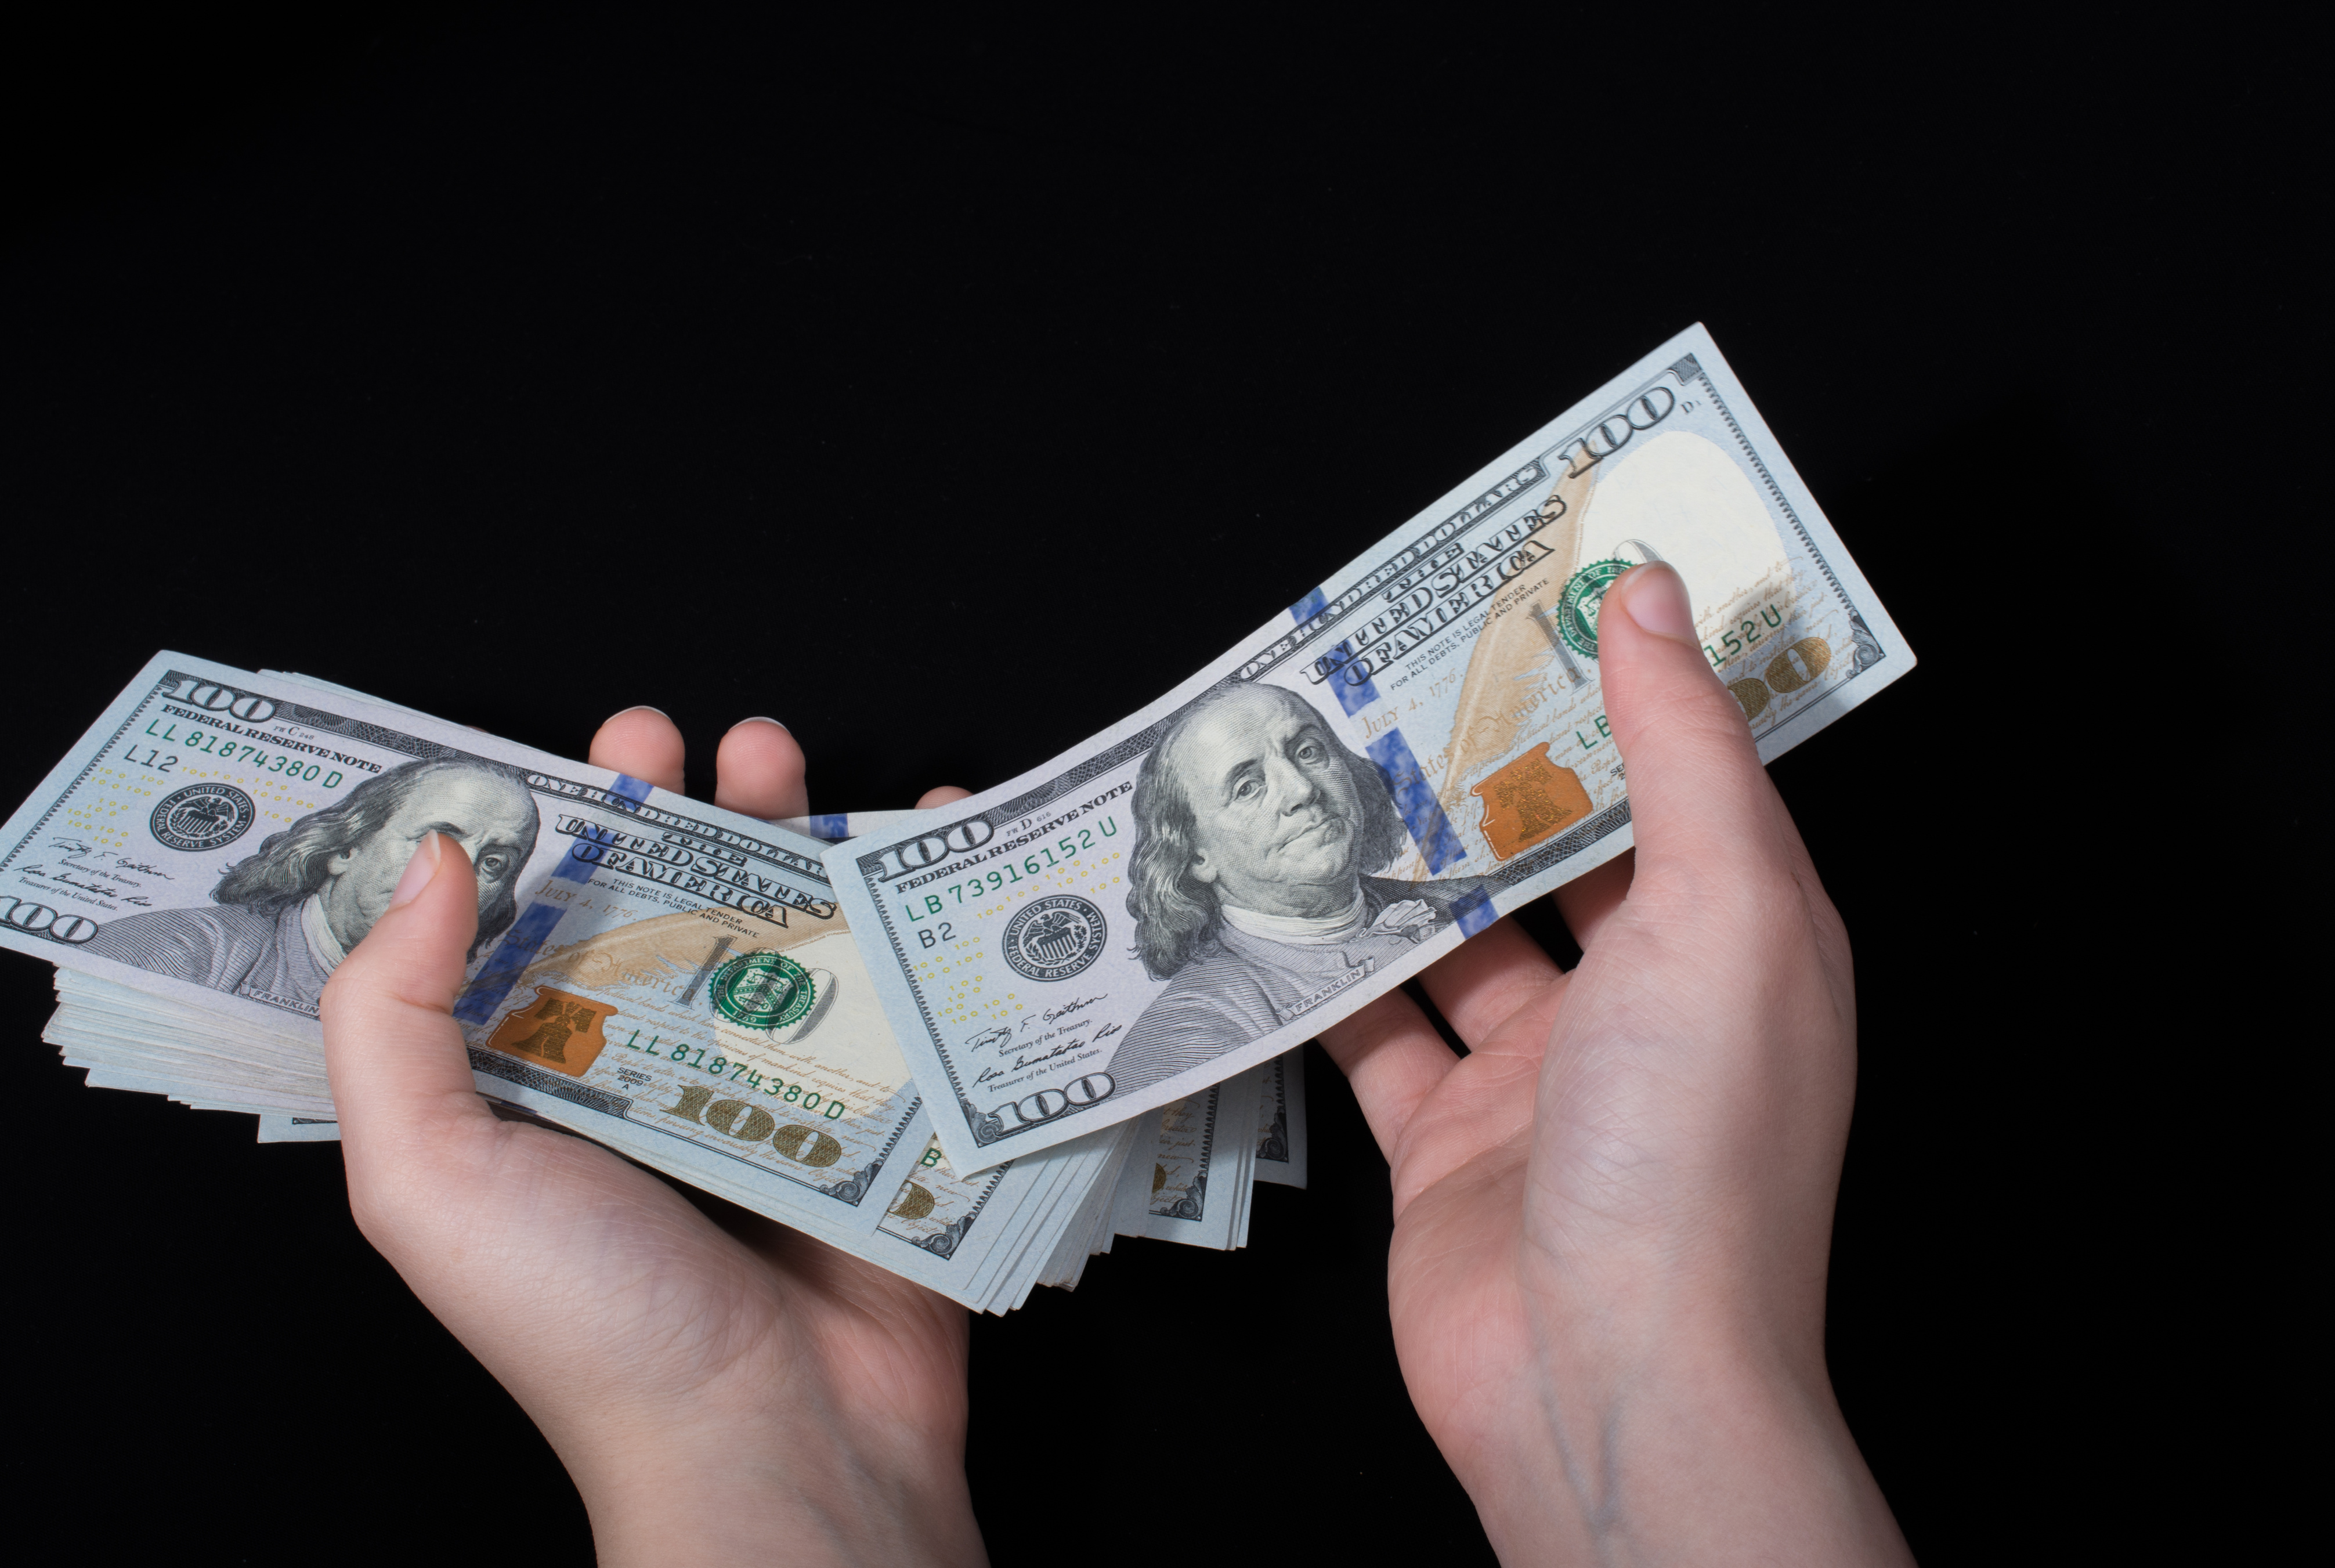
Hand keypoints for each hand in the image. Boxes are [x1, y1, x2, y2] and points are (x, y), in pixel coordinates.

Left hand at [321, 712, 987, 1567]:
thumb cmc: (593, 1325)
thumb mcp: (429, 1178)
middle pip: (682, 909)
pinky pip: (917, 989)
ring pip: (798, 931)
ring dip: (802, 832)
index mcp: (551, 1088)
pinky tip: (946, 837)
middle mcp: (666, 1081)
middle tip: (704, 742)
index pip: (549, 926)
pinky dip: (936, 907)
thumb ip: (391, 1017)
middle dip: (692, 808)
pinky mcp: (895, 1116)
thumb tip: (433, 859)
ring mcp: (790, 1094)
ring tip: (793, 762)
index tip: (591, 753)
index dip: (566, 827)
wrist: (780, 1450)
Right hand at [1316, 565, 1912, 1563]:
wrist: (1604, 1381)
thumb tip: (1653, 594)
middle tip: (1387, 668)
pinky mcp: (1446, 1144)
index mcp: (1740, 939)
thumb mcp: (1724, 908)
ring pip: (1452, 941)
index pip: (1681, 778)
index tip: (1537, 593)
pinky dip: (1318, 981)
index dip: (1617, 683)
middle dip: (1477, 770)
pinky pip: (1373, 1038)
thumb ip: (1684, 746)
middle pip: (1554, 854)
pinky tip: (1259, 912)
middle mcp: (1648, 1004)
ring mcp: (1542, 1079)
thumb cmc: (1691, 1149)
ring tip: (1306, 769)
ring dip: (1386, 867)